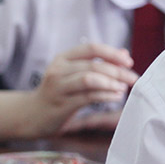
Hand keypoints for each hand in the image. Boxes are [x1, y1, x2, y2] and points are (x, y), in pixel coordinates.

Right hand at [22, 43, 137, 136]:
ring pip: (89, 79)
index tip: (128, 61)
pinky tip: (116, 97)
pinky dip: (105, 96)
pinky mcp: (62, 105)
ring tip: (124, 88)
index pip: (90, 48)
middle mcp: (58, 70)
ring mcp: (58, 87)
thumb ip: (97, 63)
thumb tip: (124, 53)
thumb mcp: (73, 74)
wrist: (31, 115)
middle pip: (93, 65)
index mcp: (62, 58)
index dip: (111, 53)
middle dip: (117, 71)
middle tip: (133, 77)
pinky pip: (87, 97)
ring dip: (111, 83)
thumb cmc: (57, 93)